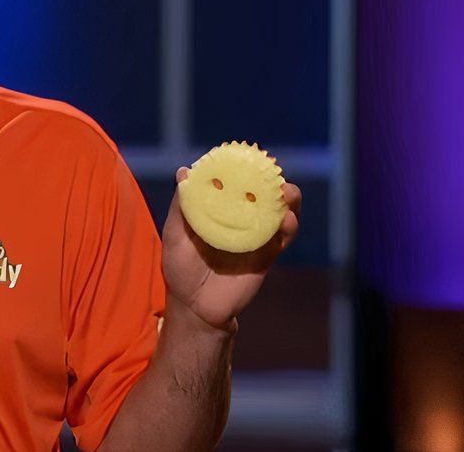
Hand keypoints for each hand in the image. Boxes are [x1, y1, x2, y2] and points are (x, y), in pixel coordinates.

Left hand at [160, 167, 300, 331]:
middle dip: (272, 180)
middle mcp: (239, 218)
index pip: (234, 182)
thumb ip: (181, 207)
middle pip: (262, 193)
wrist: (197, 307)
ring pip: (280, 211)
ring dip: (288, 200)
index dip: (242, 168)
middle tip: (273, 172)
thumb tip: (184, 171)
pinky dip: (289, 227)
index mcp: (217, 209)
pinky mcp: (268, 254)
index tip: (245, 155)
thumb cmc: (180, 269)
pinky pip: (283, 238)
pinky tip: (287, 220)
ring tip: (288, 193)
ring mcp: (255, 235)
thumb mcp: (174, 235)